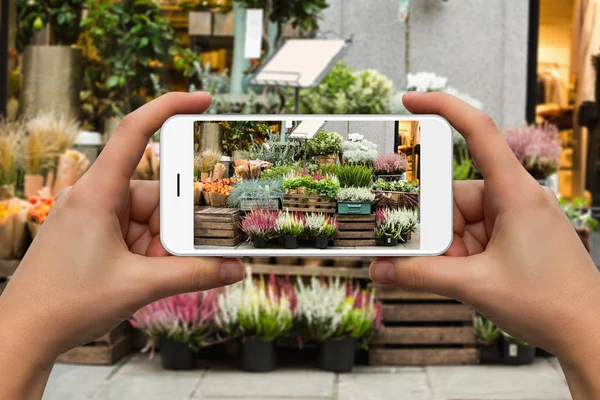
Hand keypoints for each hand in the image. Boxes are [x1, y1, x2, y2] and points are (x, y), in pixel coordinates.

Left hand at [0, 92, 244, 397]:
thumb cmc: (66, 303)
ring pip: (149, 219)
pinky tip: (153, 274)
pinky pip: (137, 234)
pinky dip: (151, 253)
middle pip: (156, 194)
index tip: (202, 102)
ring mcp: (96, 218)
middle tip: (187, 254)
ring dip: (163, 246)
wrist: (25, 334)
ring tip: (160, 274)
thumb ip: (193, 274)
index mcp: (98, 193)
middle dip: (176, 226)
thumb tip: (234, 268)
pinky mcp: (97, 237)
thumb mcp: (140, 285)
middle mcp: (97, 198)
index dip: (169, 108)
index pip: (134, 132)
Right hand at [370, 92, 599, 397]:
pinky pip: (473, 234)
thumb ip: (420, 275)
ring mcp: (514, 218)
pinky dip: (460, 254)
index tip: (410, 102)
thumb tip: (380, 268)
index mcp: (514, 193)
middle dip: (435, 227)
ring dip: (448, 248)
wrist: (587, 332)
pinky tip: (459, 274)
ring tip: (450, 274)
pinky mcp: (513, 236)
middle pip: (454, 194)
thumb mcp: (474, 285)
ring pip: (461, 219)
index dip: (443, 108)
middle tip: (416, 251)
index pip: (478, 132)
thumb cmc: (550, 302)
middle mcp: (514, 198)